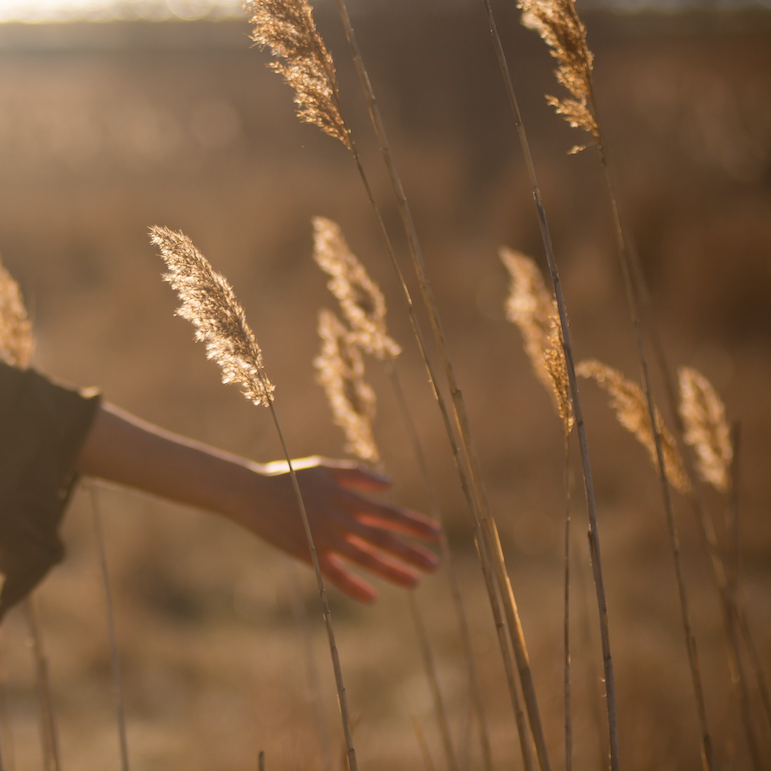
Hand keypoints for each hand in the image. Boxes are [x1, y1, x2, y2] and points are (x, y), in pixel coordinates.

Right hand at [235, 456, 440, 602]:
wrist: (251, 493)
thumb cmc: (290, 476)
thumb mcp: (325, 468)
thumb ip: (358, 475)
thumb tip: (390, 485)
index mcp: (346, 497)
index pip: (388, 513)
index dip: (413, 523)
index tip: (436, 533)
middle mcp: (340, 519)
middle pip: (382, 539)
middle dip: (411, 552)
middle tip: (435, 564)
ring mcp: (324, 539)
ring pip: (364, 559)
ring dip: (392, 571)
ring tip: (416, 582)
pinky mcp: (308, 555)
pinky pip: (334, 575)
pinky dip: (353, 586)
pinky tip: (373, 598)